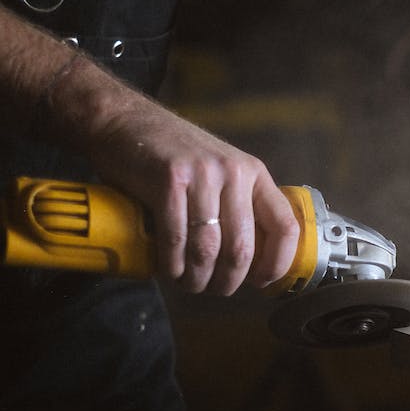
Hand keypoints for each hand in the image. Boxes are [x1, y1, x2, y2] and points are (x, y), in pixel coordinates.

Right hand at [88, 99, 298, 294]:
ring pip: (209, 249)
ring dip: (198, 278)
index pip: (285, 226)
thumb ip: (237, 204)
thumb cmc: (172, 155)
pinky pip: (176, 238)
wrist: (123, 120)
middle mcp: (234, 173)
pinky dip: (173, 264)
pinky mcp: (169, 180)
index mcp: (254, 174)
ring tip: (189, 285)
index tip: (262, 283)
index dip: (277, 263)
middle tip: (215, 290)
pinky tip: (170, 272)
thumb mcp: (218, 172)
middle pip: (242, 247)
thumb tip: (251, 261)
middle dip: (229, 280)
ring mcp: (202, 175)